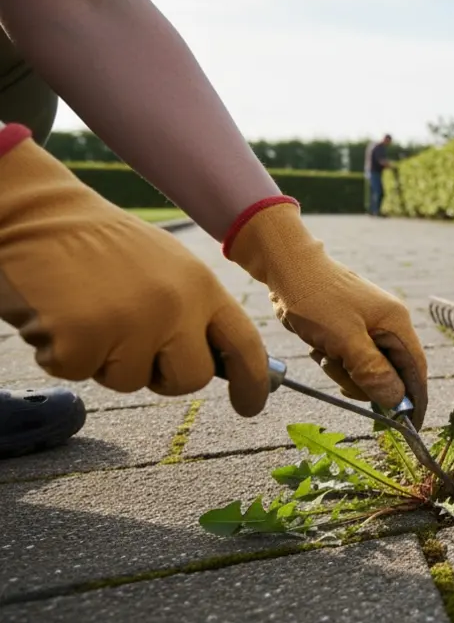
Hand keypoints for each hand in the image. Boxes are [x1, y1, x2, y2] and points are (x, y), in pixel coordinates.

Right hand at [0, 127, 270, 415]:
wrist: (32, 215)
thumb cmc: (97, 246)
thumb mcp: (165, 267)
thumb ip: (194, 310)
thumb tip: (220, 362)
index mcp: (200, 285)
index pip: (244, 344)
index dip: (252, 382)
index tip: (250, 406)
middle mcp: (174, 307)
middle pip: (190, 379)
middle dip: (163, 376)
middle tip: (129, 345)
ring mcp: (129, 325)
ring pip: (129, 382)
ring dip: (104, 360)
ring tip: (86, 311)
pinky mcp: (81, 341)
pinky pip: (79, 373)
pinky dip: (62, 354)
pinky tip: (57, 314)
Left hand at [224, 198, 427, 427]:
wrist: (287, 268)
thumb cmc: (316, 299)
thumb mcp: (344, 340)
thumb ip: (373, 371)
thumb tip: (397, 400)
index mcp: (396, 324)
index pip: (416, 370)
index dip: (414, 399)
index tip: (409, 426)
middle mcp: (388, 325)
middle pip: (390, 373)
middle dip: (363, 381)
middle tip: (337, 370)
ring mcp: (369, 327)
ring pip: (367, 369)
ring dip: (344, 371)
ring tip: (324, 353)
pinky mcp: (350, 329)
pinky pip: (351, 358)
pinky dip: (335, 361)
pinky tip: (320, 347)